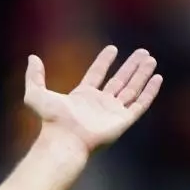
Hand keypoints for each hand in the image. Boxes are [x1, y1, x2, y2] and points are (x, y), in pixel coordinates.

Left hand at [24, 45, 161, 154]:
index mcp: (82, 97)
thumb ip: (34, 76)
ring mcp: (112, 112)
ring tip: (151, 59)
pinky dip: (149, 91)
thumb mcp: (36, 94)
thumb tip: (32, 57)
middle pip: (119, 80)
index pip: (97, 75)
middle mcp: (99, 104)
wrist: (65, 140)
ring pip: (131, 89)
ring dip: (142, 74)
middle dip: (130, 66)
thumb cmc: (50, 121)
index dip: (104, 62)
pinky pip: (140, 103)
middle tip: (142, 52)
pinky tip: (157, 78)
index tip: (112, 49)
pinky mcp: (123, 121)